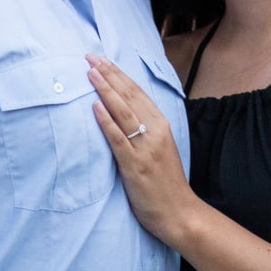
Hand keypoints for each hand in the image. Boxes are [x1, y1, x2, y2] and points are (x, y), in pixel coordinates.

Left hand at [87, 55, 196, 248]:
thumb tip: (122, 112)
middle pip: (128, 96)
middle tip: (90, 57)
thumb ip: (144, 129)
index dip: (118, 74)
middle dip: (108, 74)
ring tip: (90, 73)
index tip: (102, 59)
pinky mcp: (136, 166)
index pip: (136, 92)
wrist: (180, 214)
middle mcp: (155, 132)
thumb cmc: (166, 182)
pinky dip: (106, 121)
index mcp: (161, 125)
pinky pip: (118, 139)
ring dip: (105, 90)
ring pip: (123, 112)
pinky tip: (95, 108)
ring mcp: (145, 148)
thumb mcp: (159, 148)